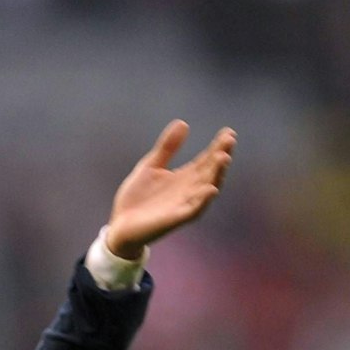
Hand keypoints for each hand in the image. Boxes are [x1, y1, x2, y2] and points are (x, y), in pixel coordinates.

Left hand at [105, 120, 235, 260]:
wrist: (120, 226)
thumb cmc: (137, 197)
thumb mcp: (151, 166)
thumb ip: (166, 147)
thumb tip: (183, 123)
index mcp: (185, 176)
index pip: (206, 159)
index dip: (218, 146)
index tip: (228, 132)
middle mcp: (189, 189)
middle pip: (211, 171)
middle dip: (221, 156)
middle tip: (229, 140)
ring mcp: (184, 204)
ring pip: (207, 188)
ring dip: (217, 174)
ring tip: (224, 158)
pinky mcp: (176, 219)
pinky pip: (194, 210)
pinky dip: (203, 200)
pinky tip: (211, 189)